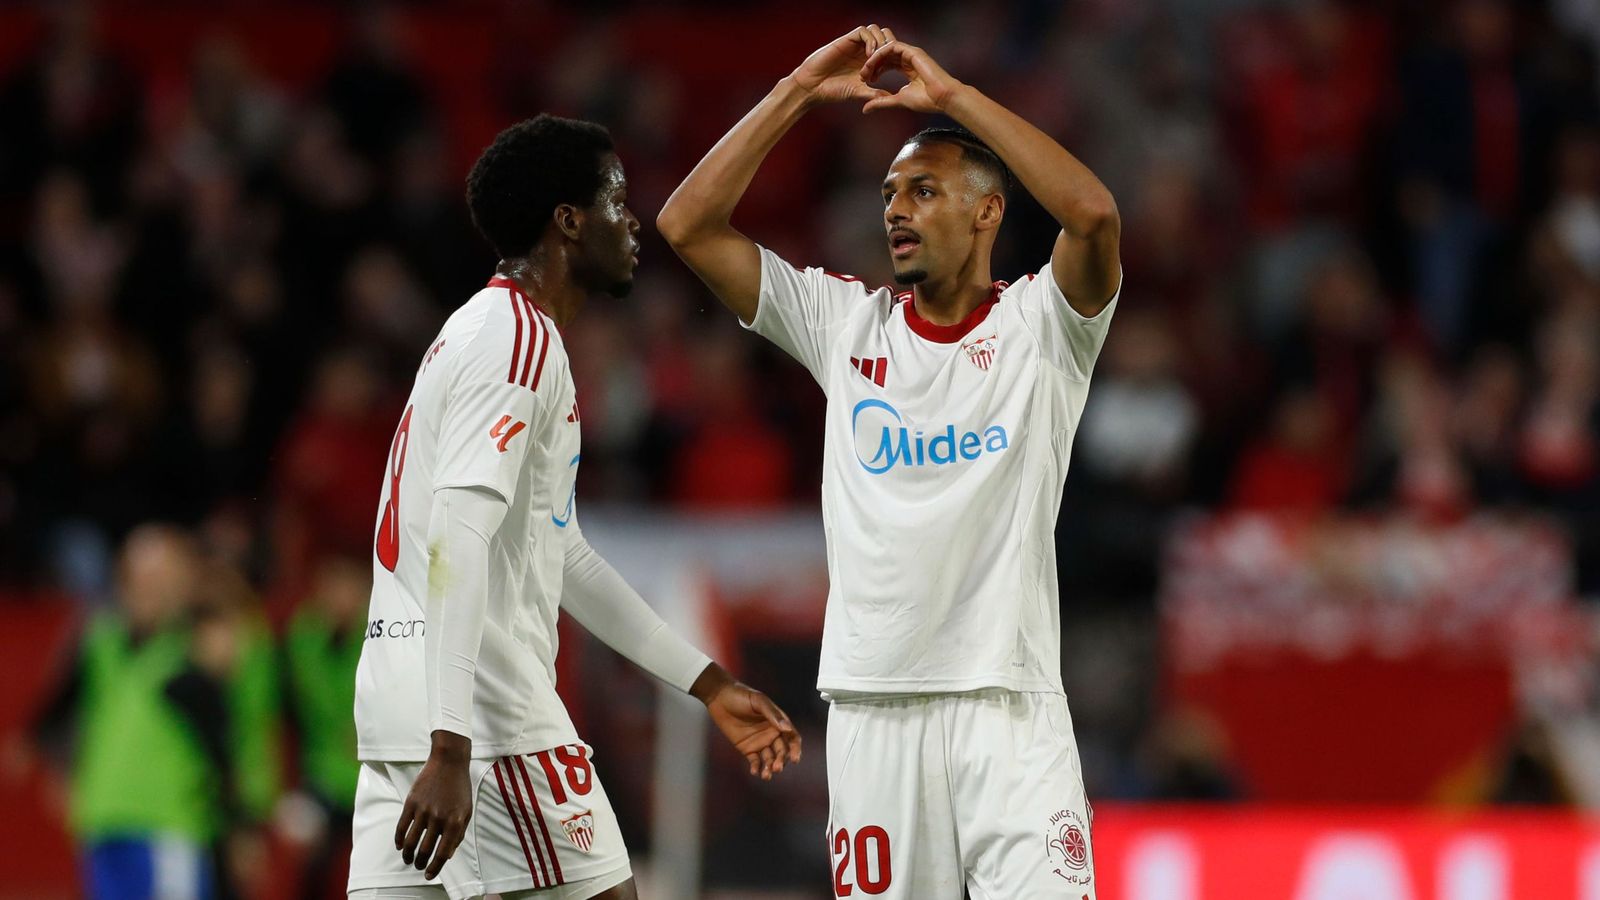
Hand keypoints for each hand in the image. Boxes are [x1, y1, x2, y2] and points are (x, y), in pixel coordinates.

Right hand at [395, 731, 472, 879]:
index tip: (429, 875)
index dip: (435, 868)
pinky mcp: (411, 803)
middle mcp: (439, 819)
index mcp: (455, 822)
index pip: (443, 854)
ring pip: (411, 842)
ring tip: (409, 859)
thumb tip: (447, 854)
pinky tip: (400, 845)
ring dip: (408, 855)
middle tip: (419, 867)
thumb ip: (458, 834)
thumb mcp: (467, 811)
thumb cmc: (459, 787)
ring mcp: (423, 811)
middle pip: (425, 851)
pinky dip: (399, 840)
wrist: (449, 761)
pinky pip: (402, 827)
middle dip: (421, 864)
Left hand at [692, 664, 801, 780]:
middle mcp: (772, 733)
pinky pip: (755, 761)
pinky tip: (755, 772)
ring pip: (769, 759)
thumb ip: (772, 714)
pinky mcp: (747, 748)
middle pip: (781, 751)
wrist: (719, 697)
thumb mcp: (758, 701)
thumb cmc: (741, 695)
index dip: (795, 749)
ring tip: (766, 775)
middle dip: (781, 761)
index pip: (792, 738)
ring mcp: (760, 742)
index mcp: (778, 722)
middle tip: (776, 767)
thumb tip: (787, 728)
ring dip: (770, 768)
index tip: (795, 759)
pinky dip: (756, 768)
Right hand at [790, 25, 895, 105]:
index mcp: (868, 61)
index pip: (887, 50)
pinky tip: (868, 56)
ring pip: (875, 30)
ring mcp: (854, 44)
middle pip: (884, 36)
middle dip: (890, 46)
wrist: (812, 86)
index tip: (893, 71)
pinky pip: (862, 31)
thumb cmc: (832, 90)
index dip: (894, 57)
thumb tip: (890, 98)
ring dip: (880, 43)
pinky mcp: (845, 40)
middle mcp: (862, 50)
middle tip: (888, 62)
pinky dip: (870, 41)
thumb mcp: (857, 92)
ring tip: (877, 60)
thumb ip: (873, 94)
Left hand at [860, 40, 964, 113]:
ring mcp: (911, 54)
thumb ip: (881, 101)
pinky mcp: (913, 52)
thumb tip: (864, 109)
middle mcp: (909, 59)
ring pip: (886, 49)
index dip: (874, 70)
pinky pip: (892, 46)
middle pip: (885, 56)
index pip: (887, 64)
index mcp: (908, 69)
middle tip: (862, 76)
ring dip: (873, 58)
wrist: (942, 98)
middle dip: (871, 64)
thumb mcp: (897, 100)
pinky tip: (872, 63)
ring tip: (865, 71)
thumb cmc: (926, 101)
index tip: (865, 80)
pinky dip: (880, 53)